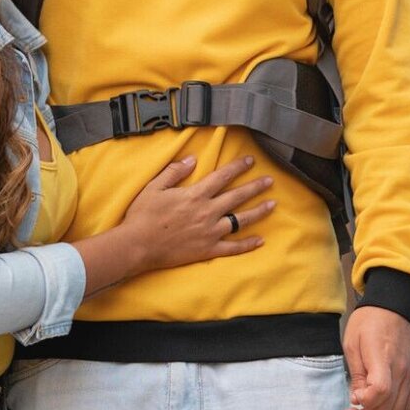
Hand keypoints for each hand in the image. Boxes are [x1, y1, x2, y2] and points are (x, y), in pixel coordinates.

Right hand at [118, 156, 275, 274]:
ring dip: (258, 212)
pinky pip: (233, 248)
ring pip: (241, 220)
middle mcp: (207, 212)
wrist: (137, 246)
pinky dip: (248, 244)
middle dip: (255, 187)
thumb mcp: (154, 187)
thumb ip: (174, 172)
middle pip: (237, 196)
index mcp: (195, 195)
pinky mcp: (208, 250)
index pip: (222, 177)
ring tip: (272, 205)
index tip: (250, 160)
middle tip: (270, 180)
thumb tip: (192, 159)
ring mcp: (210, 232)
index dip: (237, 167)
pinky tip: (260, 240)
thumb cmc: (143, 216)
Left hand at [343, 305, 409, 409]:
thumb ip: (357, 374)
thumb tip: (358, 400)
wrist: (395, 307)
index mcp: (384, 357)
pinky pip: (405, 406)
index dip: (366, 402)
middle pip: (389, 408)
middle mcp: (402, 371)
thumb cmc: (369, 322)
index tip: (351, 399)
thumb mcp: (353, 343)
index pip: (381, 390)